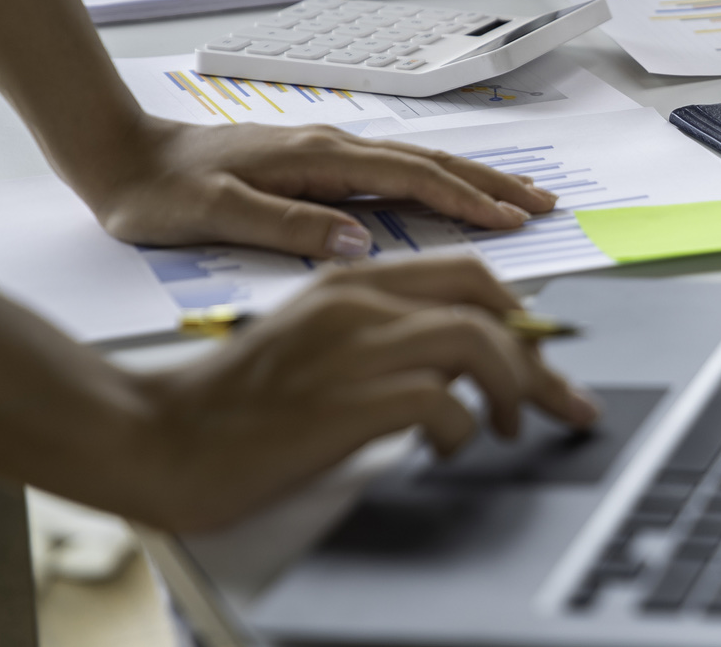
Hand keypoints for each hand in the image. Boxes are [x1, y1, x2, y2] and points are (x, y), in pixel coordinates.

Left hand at [76, 117, 558, 258]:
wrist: (117, 155)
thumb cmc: (156, 192)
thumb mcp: (213, 216)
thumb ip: (289, 227)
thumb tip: (361, 243)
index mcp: (317, 160)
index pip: (412, 178)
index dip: (466, 200)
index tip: (513, 221)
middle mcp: (333, 149)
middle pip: (432, 163)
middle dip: (492, 184)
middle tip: (545, 204)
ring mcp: (328, 154)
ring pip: (419, 164)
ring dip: (473, 181)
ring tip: (518, 199)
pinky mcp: (317, 166)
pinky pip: (396, 173)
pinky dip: (438, 183)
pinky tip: (451, 195)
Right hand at [119, 255, 598, 530]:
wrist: (158, 435)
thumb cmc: (236, 403)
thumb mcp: (316, 342)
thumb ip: (381, 332)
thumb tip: (457, 359)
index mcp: (351, 280)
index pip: (466, 273)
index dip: (519, 311)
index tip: (543, 349)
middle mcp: (358, 303)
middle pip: (488, 302)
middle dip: (540, 354)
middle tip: (561, 398)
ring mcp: (353, 348)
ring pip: (478, 342)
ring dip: (513, 388)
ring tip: (510, 427)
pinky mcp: (346, 401)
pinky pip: (441, 401)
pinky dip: (463, 427)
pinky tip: (451, 446)